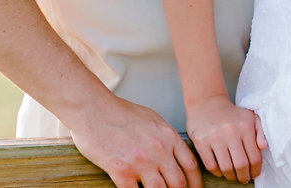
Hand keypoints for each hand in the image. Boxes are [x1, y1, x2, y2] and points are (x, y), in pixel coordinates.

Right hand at [69, 97, 202, 187]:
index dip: (195, 182)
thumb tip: (174, 152)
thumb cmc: (121, 112)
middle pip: (178, 182)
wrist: (95, 109)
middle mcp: (158, 150)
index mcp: (168, 136)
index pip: (190, 165)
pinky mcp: (121, 171)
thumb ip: (166, 137)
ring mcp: (140, 162)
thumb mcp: (153, 119)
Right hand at [186, 95, 266, 183]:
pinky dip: (217, 172)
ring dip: (231, 176)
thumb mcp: (250, 117)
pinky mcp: (201, 142)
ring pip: (226, 168)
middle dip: (244, 176)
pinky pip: (211, 165)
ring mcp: (215, 138)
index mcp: (245, 127)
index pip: (255, 157)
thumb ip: (261, 131)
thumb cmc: (231, 114)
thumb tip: (264, 147)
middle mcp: (231, 132)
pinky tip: (221, 170)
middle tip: (244, 178)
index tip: (255, 174)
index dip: (256, 170)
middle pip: (241, 165)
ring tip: (233, 176)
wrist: (207, 103)